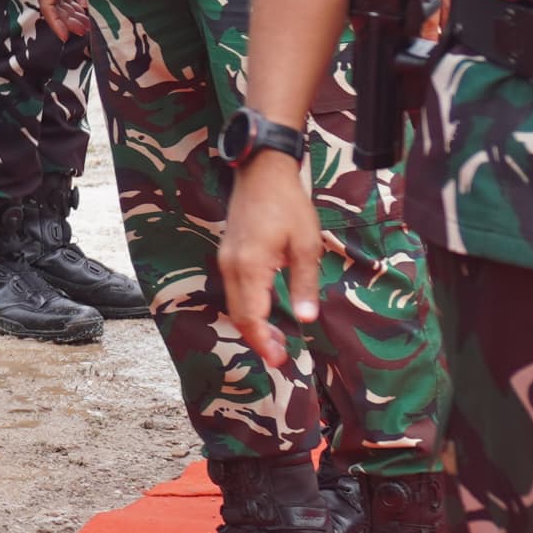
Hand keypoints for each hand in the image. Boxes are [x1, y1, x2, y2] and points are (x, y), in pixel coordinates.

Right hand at [216, 145, 321, 370]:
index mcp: (250, 267)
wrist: (262, 172)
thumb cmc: (288, 205)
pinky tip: (265, 312)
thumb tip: (306, 320)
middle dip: (258, 339)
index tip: (280, 361)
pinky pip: (234, 290)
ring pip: (234, 304)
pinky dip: (248, 308)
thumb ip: (304, 284)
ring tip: (276, 340)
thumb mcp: (305, 245)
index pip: (252, 316)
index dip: (264, 342)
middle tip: (280, 358)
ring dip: (253, 325)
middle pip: (239, 315)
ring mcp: (226, 260)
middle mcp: (232, 267)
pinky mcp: (228, 255)